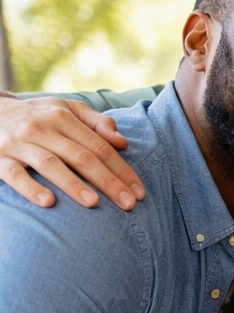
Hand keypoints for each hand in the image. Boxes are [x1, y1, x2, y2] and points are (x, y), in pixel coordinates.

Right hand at [0, 96, 143, 208]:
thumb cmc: (36, 115)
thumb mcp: (65, 109)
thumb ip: (95, 122)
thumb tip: (122, 142)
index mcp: (62, 117)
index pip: (100, 147)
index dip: (122, 170)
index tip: (139, 192)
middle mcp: (41, 128)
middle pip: (81, 157)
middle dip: (108, 182)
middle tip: (128, 204)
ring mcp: (18, 143)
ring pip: (50, 164)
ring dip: (73, 184)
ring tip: (94, 204)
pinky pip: (14, 174)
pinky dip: (31, 188)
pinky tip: (49, 203)